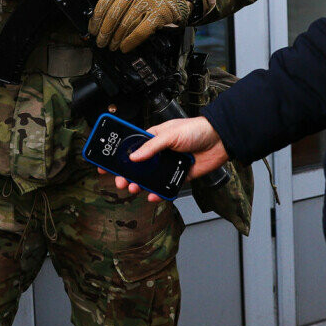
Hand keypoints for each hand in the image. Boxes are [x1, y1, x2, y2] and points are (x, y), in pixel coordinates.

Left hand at [88, 0, 190, 52]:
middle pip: (114, 14)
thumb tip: (92, 17)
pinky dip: (130, 42)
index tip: (93, 29)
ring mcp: (148, 0)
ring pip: (126, 24)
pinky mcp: (159, 13)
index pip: (105, 0)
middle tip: (101, 41)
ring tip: (112, 46)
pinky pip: (140, 31)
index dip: (96, 18)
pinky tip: (125, 47)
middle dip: (105, 32)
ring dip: (116, 39)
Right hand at [106, 117, 229, 202]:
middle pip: (138, 166)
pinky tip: (153, 195)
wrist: (219, 140)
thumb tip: (134, 156)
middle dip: (126, 175)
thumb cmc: (196, 130)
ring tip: (134, 188)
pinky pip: (166, 187)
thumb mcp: (170, 134)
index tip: (106, 164)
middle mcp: (159, 153)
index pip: (131, 147)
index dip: (118, 156)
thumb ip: (151, 147)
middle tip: (121, 181)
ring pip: (149, 178)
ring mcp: (168, 165)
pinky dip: (158, 193)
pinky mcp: (179, 176)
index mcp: (153, 138)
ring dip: (140, 184)